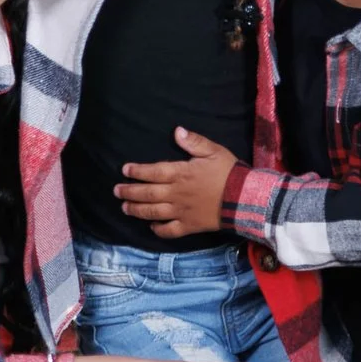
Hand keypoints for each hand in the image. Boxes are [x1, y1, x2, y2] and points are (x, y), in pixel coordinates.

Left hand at [114, 127, 237, 238]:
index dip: (136, 171)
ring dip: (136, 210)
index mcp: (180, 173)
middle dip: (129, 192)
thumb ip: (194, 141)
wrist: (244, 198)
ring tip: (124, 208)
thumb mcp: (214, 151)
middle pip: (147, 193)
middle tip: (116, 191)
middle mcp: (176, 193)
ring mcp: (181, 212)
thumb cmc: (229, 172)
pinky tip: (151, 226)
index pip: (152, 172)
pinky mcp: (189, 226)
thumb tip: (177, 131)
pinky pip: (169, 230)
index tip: (125, 170)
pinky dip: (158, 229)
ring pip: (153, 212)